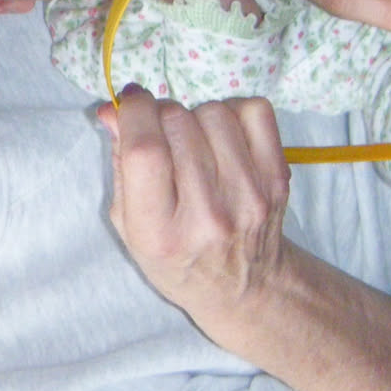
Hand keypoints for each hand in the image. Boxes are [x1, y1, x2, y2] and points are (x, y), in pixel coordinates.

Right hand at [97, 87, 292, 322]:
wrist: (244, 286)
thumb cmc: (175, 257)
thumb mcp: (129, 224)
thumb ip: (120, 162)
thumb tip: (113, 108)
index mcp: (160, 232)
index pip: (145, 150)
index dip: (133, 111)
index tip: (129, 103)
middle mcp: (208, 215)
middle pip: (177, 122)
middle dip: (160, 114)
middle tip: (161, 134)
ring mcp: (248, 195)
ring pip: (213, 112)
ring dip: (195, 116)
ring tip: (193, 142)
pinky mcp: (277, 179)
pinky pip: (254, 110)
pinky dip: (233, 112)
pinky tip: (222, 137)